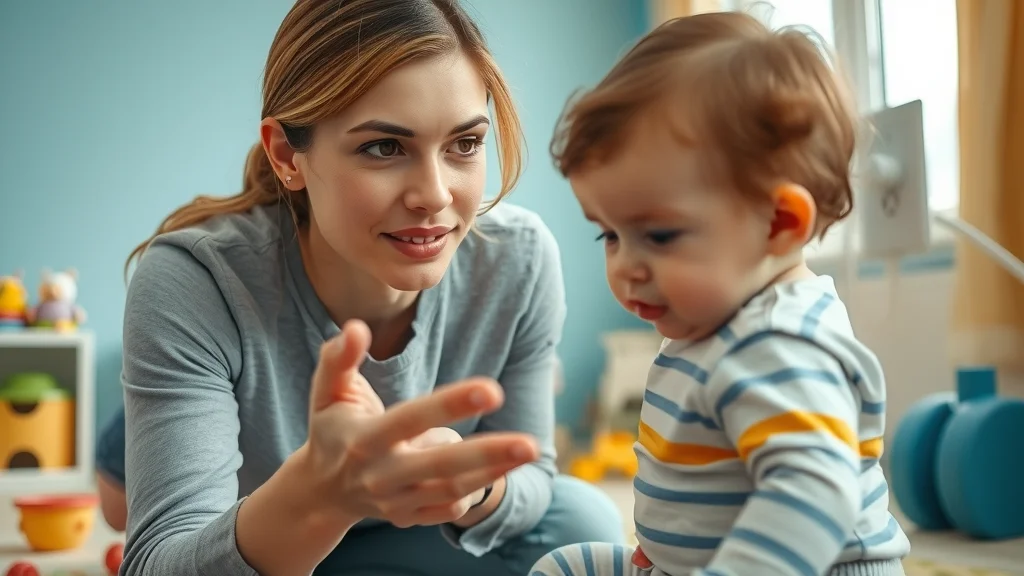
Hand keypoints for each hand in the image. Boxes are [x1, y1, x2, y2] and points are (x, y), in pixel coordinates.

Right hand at [302, 319, 536, 527]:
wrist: (322, 491)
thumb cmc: (332, 429)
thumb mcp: (326, 391)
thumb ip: (338, 358)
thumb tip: (356, 327)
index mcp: (364, 440)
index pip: (411, 420)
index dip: (451, 405)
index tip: (492, 390)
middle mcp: (382, 475)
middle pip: (440, 466)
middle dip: (487, 455)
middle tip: (530, 443)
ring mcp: (397, 501)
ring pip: (452, 490)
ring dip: (493, 472)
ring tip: (528, 451)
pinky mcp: (410, 516)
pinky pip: (449, 508)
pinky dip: (477, 491)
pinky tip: (502, 469)